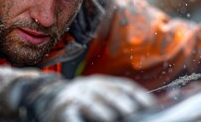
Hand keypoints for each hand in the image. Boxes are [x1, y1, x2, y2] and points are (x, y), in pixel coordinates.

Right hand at [20, 75, 155, 121]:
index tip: (151, 106)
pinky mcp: (62, 110)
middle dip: (122, 103)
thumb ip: (120, 102)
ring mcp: (74, 97)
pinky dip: (78, 120)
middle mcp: (89, 86)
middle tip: (133, 113)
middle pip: (108, 93)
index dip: (138, 95)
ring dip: (101, 112)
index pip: (123, 86)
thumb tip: (149, 108)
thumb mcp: (100, 98)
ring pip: (90, 103)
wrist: (49, 101)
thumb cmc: (83, 104)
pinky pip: (72, 115)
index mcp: (102, 82)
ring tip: (110, 119)